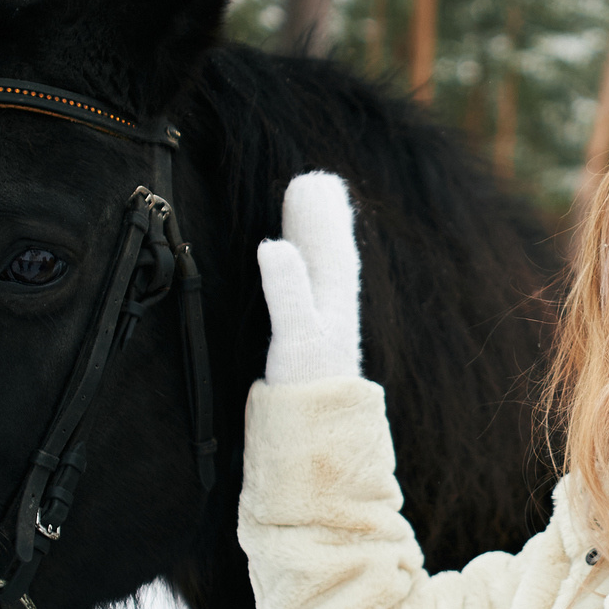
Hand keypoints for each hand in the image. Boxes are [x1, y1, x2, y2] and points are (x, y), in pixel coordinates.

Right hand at [259, 172, 363, 385]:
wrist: (318, 426)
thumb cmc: (309, 382)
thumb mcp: (296, 332)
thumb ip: (287, 289)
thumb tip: (273, 245)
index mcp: (334, 296)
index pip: (332, 245)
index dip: (321, 216)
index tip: (313, 182)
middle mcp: (333, 304)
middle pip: (329, 250)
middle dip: (320, 218)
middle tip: (315, 182)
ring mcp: (323, 320)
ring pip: (320, 268)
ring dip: (313, 237)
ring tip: (307, 208)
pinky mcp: (311, 335)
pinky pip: (310, 289)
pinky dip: (302, 267)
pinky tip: (292, 266)